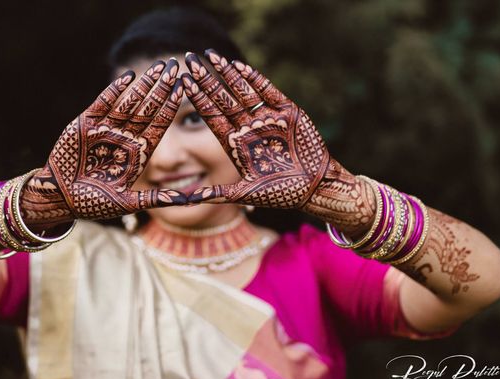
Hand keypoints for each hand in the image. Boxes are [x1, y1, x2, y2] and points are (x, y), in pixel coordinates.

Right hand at [20, 59, 186, 227]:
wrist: (59, 199)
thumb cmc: (93, 204)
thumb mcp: (128, 203)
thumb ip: (157, 199)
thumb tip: (190, 202)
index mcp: (138, 153)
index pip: (159, 125)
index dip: (171, 106)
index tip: (185, 88)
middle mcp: (124, 138)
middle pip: (148, 108)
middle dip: (161, 88)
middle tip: (175, 65)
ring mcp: (105, 129)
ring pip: (129, 102)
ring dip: (144, 84)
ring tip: (160, 66)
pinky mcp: (85, 123)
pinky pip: (102, 103)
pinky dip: (114, 90)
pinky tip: (129, 76)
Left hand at [181, 50, 329, 209]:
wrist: (315, 189)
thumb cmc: (280, 194)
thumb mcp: (244, 193)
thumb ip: (216, 194)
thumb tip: (184, 201)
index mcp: (235, 145)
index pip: (212, 117)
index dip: (198, 99)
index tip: (184, 82)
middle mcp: (249, 129)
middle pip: (224, 100)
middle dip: (208, 81)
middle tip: (192, 60)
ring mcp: (268, 119)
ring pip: (244, 92)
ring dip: (228, 74)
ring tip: (212, 56)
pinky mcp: (289, 112)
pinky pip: (269, 92)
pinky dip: (256, 80)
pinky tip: (240, 67)